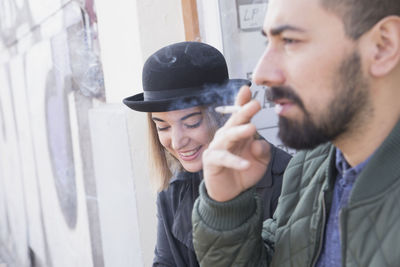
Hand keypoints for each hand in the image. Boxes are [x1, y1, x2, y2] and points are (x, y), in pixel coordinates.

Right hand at [203, 86, 270, 201]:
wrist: (231, 193)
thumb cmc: (244, 171)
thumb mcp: (261, 161)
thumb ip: (263, 150)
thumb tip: (259, 143)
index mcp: (238, 132)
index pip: (240, 115)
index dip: (243, 102)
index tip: (248, 89)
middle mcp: (226, 136)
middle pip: (234, 122)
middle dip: (244, 112)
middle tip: (255, 104)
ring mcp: (217, 148)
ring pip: (227, 137)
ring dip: (239, 132)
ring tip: (252, 128)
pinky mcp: (211, 161)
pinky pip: (224, 159)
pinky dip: (235, 161)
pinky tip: (246, 164)